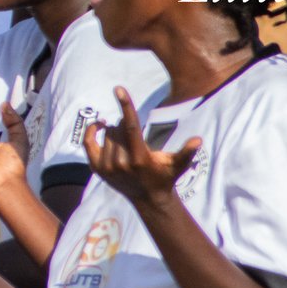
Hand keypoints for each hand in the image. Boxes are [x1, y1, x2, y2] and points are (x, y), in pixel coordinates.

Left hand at [84, 87, 199, 213]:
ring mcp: (106, 166)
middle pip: (118, 129)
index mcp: (139, 158)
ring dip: (115, 132)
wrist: (148, 199)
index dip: (125, 105)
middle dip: (126, 125)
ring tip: (126, 140)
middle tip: (135, 135)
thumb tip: (198, 140)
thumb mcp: (177, 165)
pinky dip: (91, 131)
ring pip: (107, 134)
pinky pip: (88, 142)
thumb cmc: (165, 176)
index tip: (118, 88)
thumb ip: (186, 152)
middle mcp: (120, 162)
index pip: (130, 126)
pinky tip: (100, 124)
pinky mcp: (96, 168)